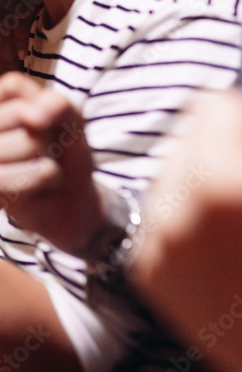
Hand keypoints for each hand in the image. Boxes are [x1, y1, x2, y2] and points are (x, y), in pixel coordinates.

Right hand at [0, 72, 99, 253]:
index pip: (12, 85)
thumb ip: (56, 105)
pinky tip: (43, 185)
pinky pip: (31, 172)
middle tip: (46, 151)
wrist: (69, 201)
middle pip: (21, 112)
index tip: (47, 121)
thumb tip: (29, 116)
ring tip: (43, 168)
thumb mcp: (70, 120)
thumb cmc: (64, 155)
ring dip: (51, 158)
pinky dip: (49, 178)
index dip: (41, 102)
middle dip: (49, 133)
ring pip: (29, 142)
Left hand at [132, 90, 241, 368]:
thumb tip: (226, 108)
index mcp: (219, 188)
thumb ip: (236, 144)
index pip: (209, 110)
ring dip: (197, 188)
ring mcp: (157, 245)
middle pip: (186, 146)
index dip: (233, 119)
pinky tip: (215, 249)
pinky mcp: (147, 272)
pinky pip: (158, 222)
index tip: (239, 132)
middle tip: (235, 187)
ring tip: (230, 219)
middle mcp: (176, 212)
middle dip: (216, 155)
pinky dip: (182, 225)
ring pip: (168, 183)